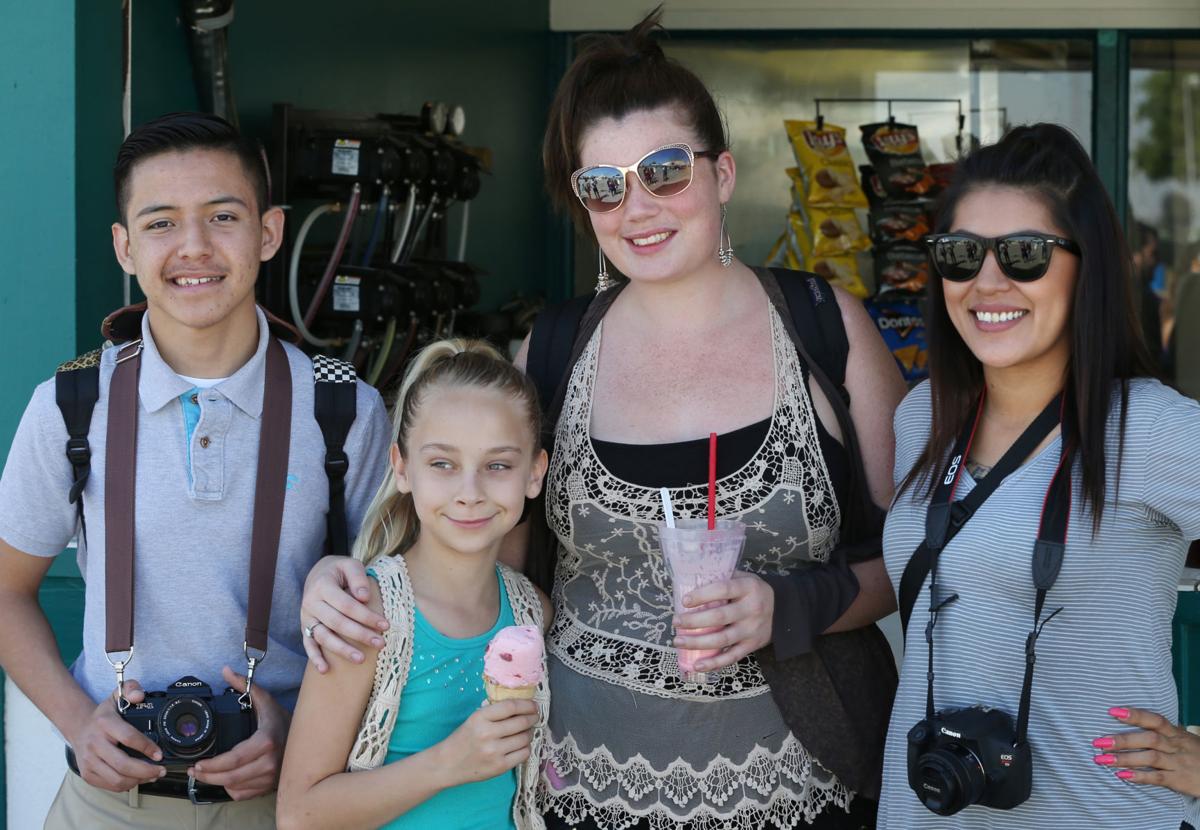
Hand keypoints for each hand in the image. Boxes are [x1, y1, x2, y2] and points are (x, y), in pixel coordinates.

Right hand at [69, 680, 165, 791]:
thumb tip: (139, 696)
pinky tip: (138, 779)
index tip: (159, 754)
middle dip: (146, 770)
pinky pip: (109, 785)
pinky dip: (126, 785)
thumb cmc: (103, 715)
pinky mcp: (87, 773)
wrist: (79, 727)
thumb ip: (131, 688)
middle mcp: (94, 744)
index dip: (146, 747)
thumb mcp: (117, 695)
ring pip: (116, 779)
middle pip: (123, 764)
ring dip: (138, 780)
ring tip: (152, 775)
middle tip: (161, 770)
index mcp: (104, 724)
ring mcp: (89, 761)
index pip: (128, 737)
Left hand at [188, 666, 289, 800]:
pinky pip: (243, 794)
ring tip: (205, 775)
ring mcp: (270, 777)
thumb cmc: (283, 721)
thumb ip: (245, 685)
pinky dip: (232, 790)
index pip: (232, 760)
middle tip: (195, 771)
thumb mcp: (265, 701)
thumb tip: (226, 670)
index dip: (212, 765)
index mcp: (265, 742)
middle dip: (207, 776)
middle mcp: (269, 762)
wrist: (309, 739)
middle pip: (230, 777)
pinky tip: (226, 781)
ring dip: (217, 783)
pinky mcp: (270, 787)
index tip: (198, 764)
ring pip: (235, 788)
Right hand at [301, 555, 388, 671]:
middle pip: (337, 622)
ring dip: (341, 650)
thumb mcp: (350, 565)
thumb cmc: (340, 571)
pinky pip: (308, 645)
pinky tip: (325, 670)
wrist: (318, 573)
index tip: (386, 625)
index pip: (347, 605)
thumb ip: (357, 578)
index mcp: (322, 586)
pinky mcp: (304, 628)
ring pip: (323, 636)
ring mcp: (306, 617)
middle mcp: (311, 602)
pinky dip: (315, 658)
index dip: (366, 616)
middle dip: (360, 634)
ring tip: (361, 659)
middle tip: (381, 644)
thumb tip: (364, 597)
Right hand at [435, 699, 537, 786]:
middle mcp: (487, 733)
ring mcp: (494, 751)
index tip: (534, 705)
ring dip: (529, 733)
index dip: (527, 705)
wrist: (447, 764)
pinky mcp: (499, 767)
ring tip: (526, 732)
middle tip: (535, 717)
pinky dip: (525, 747)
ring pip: (524, 738)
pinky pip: (523, 754)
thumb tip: (523, 707)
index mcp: (480, 717)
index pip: (511, 706)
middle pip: (521, 722)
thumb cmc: (463, 739)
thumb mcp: (474, 719)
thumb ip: (495, 713)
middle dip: (532, 718)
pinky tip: (520, 745)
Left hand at [672, 572, 773, 672]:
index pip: (723, 590)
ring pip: (722, 639)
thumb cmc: (753, 592)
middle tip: (675, 621)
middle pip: (719, 617)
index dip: (703, 595)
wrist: (783, 610)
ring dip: (697, 642)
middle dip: (694, 621)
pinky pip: (731, 657)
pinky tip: (697, 665)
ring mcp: (752, 630)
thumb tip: (691, 579)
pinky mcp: (752, 646)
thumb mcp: (744, 578)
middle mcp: (752, 609)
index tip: (685, 601)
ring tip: (678, 641)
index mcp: (748, 588)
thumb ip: (723, 577)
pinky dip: (714, 663)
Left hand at [1094, 706, 1199, 796]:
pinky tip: (1122, 775)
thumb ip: (1160, 732)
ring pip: (1150, 758)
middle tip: (1097, 742)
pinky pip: (1158, 778)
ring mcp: (1178, 763)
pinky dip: (1139, 776)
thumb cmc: (1194, 753)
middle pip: (1148, 739)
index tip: (1112, 711)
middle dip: (1122, 740)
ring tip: (1101, 760)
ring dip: (1124, 758)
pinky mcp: (1180, 780)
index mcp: (1176, 733)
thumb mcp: (1182, 738)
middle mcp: (1176, 745)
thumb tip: (1130, 719)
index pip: (1155, 719)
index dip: (1134, 715)